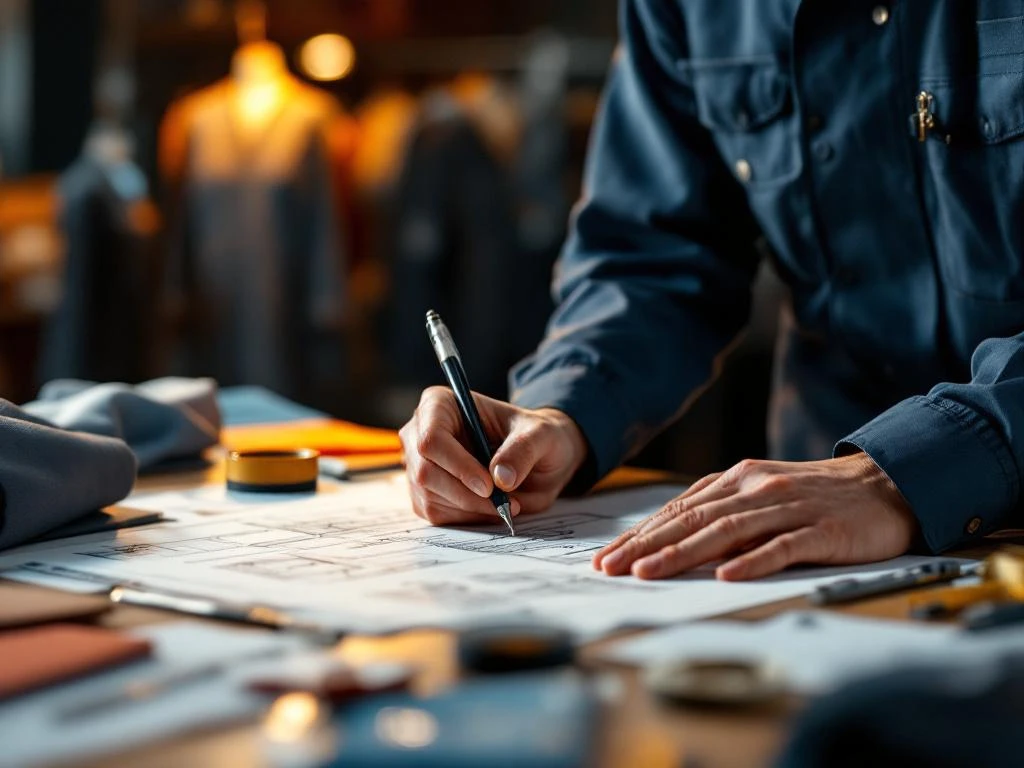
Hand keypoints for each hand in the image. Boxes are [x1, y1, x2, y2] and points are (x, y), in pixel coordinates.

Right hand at [400, 387, 587, 524]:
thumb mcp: (541, 434)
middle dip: (466, 494)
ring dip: (471, 508)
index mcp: (440, 405)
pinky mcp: (424, 493)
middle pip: (425, 473)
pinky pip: (436, 514)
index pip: (431, 438)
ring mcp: (418, 465)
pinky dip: (467, 517)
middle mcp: (420, 432)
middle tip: (503, 503)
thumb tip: (501, 478)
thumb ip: (523, 449)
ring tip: (505, 503)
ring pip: (430, 498)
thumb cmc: (533, 435)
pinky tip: (489, 507)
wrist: (535, 458)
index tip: (489, 486)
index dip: (458, 465)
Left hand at [592, 453, 918, 580]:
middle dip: (646, 545)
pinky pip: (782, 546)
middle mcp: (757, 488)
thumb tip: (670, 540)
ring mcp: (788, 507)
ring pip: (727, 530)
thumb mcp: (762, 494)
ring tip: (650, 572)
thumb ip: (722, 512)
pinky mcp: (821, 529)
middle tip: (612, 567)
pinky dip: (752, 560)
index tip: (607, 556)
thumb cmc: (815, 496)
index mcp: (738, 479)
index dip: (640, 533)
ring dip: (684, 552)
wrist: (884, 484)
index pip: (678, 509)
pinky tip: (727, 576)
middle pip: (692, 518)